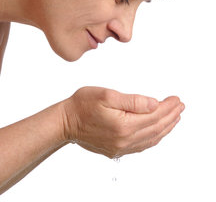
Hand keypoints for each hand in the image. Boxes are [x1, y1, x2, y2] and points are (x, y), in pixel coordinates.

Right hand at [61, 86, 183, 157]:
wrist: (65, 122)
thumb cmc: (82, 104)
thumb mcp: (107, 95)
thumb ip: (133, 101)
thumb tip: (154, 104)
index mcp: (124, 125)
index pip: (154, 115)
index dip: (168, 106)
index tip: (176, 99)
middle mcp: (125, 139)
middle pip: (156, 128)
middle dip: (171, 116)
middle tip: (180, 106)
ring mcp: (121, 147)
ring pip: (151, 138)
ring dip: (165, 127)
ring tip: (174, 118)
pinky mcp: (116, 150)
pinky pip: (141, 145)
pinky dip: (154, 137)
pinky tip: (157, 132)